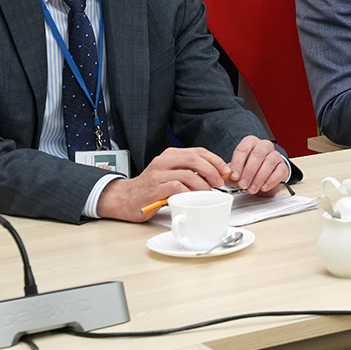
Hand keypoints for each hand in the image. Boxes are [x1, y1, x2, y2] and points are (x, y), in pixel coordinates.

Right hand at [97, 147, 229, 220]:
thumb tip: (216, 174)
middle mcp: (164, 161)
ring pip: (188, 174)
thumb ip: (188, 171)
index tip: (225, 170)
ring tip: (207, 193)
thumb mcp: (170, 174)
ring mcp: (158, 174)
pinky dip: (188, 193)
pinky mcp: (154, 189)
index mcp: (170, 155)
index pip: (198, 151)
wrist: (125, 198)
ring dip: (203, 184)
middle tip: (219, 182)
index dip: (215, 160)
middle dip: (212, 170)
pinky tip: (192, 198)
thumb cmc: (151, 187)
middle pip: (195, 159)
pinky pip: (177, 187)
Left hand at [226, 135, 287, 195]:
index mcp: (250, 143)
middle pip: (257, 155)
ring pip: (269, 162)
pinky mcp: (283, 166)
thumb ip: (230, 174)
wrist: (265, 175)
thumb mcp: (237, 171)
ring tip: (251, 189)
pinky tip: (263, 187)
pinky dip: (270, 181)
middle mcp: (263, 146)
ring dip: (259, 178)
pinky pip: (279, 171)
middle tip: (243, 184)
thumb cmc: (249, 169)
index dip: (238, 163)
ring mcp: (275, 155)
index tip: (234, 176)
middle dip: (249, 172)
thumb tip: (226, 177)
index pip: (243, 149)